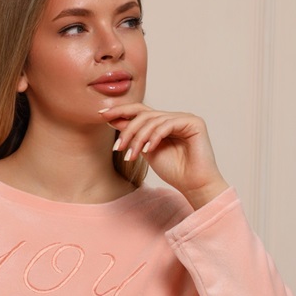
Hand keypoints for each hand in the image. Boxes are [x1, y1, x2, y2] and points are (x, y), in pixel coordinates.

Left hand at [100, 103, 228, 207]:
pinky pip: (167, 124)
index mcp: (163, 122)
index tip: (101, 115)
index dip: (120, 111)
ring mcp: (184, 118)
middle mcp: (173, 117)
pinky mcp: (194, 122)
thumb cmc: (174, 171)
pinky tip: (147, 150)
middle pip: (144, 114)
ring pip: (153, 120)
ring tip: (132, 156)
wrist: (194, 185)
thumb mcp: (146, 151)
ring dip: (138, 138)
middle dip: (127, 130)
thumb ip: (134, 135)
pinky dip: (154, 137)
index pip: (139, 111)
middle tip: (117, 147)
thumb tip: (113, 119)